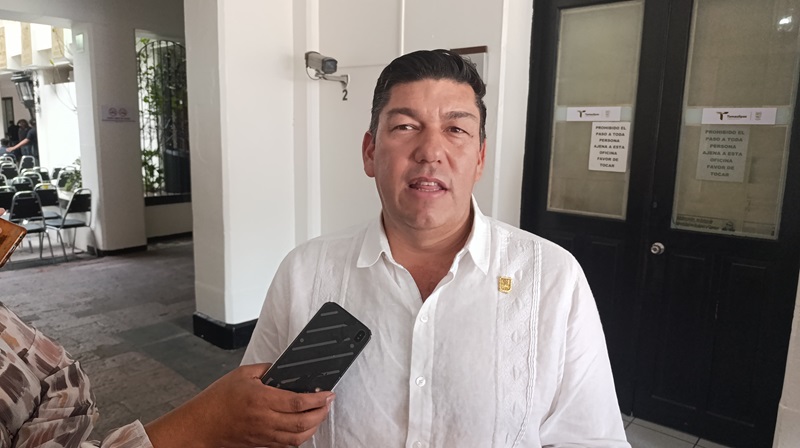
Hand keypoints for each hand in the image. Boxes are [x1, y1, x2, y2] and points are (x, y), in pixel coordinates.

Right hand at [144, 363, 333, 447]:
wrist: (201, 425)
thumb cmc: (218, 400)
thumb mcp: (242, 374)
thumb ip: (266, 369)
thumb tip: (284, 368)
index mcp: (261, 399)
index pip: (297, 402)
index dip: (317, 399)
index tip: (328, 393)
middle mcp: (264, 419)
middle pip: (302, 422)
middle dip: (321, 413)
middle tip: (328, 403)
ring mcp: (263, 435)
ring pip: (297, 438)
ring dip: (314, 427)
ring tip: (319, 415)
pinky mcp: (261, 444)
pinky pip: (286, 445)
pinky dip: (300, 438)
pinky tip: (304, 428)